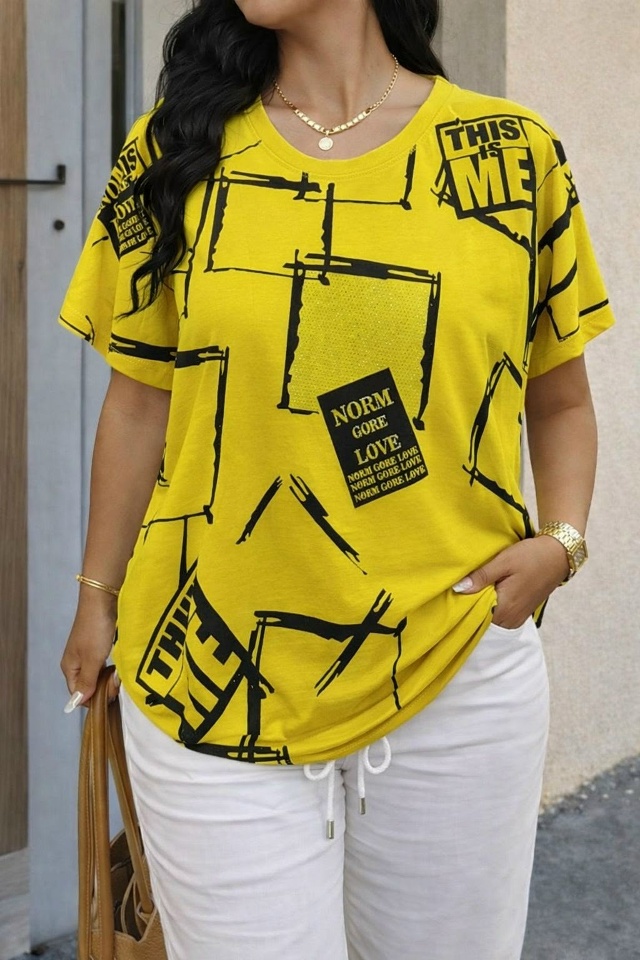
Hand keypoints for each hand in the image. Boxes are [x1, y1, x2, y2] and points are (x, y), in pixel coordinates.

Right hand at [60, 591, 118, 709]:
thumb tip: (79, 701)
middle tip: (117, 678)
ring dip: (111, 677)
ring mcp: (89, 653)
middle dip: (105, 687)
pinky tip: (121, 662)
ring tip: (120, 670)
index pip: (79, 694)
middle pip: (91, 686)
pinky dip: (115, 666)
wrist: (103, 599)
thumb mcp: (92, 659)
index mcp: (70, 667)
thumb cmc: (95, 628)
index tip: (110, 692)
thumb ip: (87, 682)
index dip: (95, 698)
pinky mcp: (101, 645)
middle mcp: (78, 662)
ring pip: (101, 675)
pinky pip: (107, 664)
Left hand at [452, 536, 569, 628]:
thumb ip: (481, 577)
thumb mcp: (503, 562)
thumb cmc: (531, 556)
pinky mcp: (522, 613)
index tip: (454, 597)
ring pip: (492, 620)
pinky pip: (501, 617)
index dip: (463, 607)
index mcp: (505, 608)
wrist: (558, 555)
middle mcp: (511, 619)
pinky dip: (492, 608)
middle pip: (483, 621)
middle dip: (471, 609)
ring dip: (482, 609)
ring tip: (472, 592)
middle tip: (459, 593)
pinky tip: (486, 595)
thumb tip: (458, 589)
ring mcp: (518, 618)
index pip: (476, 618)